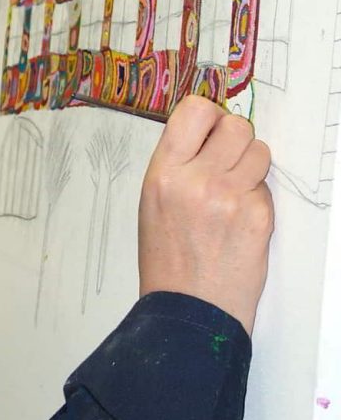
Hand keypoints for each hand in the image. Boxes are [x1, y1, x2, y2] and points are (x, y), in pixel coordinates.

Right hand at [138, 95, 273, 335]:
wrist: (188, 309)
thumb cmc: (166, 256)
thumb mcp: (153, 200)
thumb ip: (178, 162)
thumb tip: (209, 132)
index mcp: (164, 172)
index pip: (195, 110)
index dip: (210, 115)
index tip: (211, 129)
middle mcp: (197, 179)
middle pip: (236, 126)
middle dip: (235, 141)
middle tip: (227, 163)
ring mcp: (231, 197)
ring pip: (260, 151)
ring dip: (251, 166)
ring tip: (234, 191)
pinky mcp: (258, 217)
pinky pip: (266, 187)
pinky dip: (257, 198)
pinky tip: (240, 221)